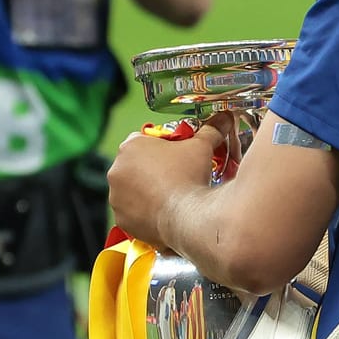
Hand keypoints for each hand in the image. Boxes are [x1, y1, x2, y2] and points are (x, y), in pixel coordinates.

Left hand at [107, 119, 223, 246]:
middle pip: (135, 166)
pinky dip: (144, 213)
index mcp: (131, 146)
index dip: (161, 147)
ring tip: (169, 196)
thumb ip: (210, 130)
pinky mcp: (121, 218)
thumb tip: (222, 119)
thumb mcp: (203, 146)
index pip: (143, 140)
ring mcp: (116, 196)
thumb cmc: (189, 177)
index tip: (174, 155)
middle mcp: (117, 170)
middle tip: (174, 176)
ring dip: (145, 191)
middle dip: (151, 170)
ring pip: (131, 190)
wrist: (187, 217)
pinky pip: (131, 213)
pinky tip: (163, 212)